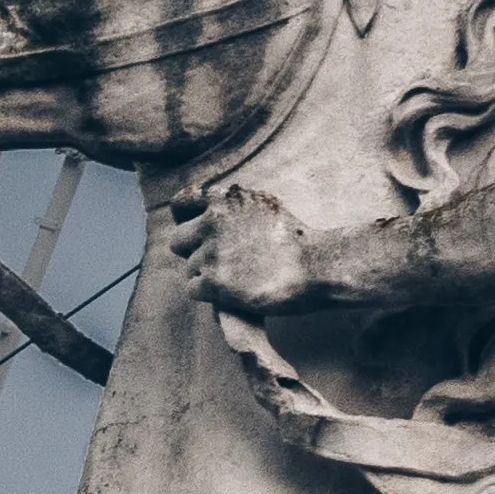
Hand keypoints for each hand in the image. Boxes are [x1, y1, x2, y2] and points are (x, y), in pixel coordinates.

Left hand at [176, 185, 320, 314]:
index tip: (197, 233)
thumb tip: (209, 212)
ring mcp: (212, 252)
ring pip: (189, 268)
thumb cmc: (297, 240)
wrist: (317, 266)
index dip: (185, 220)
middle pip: (177, 241)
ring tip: (237, 278)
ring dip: (207, 275)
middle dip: (194, 252)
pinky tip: (230, 292)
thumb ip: (234, 208)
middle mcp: (213, 222)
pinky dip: (208, 294)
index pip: (181, 203)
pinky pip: (192, 289)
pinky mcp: (214, 281)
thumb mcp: (264, 206)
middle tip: (219, 262)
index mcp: (225, 199)